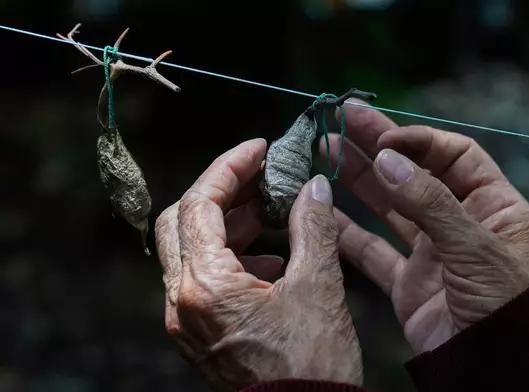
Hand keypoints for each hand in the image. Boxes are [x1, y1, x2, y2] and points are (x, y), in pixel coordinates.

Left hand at [155, 139, 361, 390]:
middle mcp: (182, 303)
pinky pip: (201, 280)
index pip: (198, 203)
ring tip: (268, 211)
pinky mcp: (200, 334)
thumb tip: (314, 186)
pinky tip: (268, 259)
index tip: (259, 149)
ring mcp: (186, 321)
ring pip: (189, 250)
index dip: (229, 167)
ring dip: (225, 223)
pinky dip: (229, 256)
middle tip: (259, 178)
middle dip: (220, 192)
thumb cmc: (311, 367)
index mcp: (205, 287)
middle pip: (180, 222)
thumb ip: (313, 227)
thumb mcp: (319, 288)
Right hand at [321, 101, 528, 352]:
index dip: (417, 140)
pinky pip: (372, 250)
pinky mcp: (408, 280)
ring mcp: (431, 251)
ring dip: (358, 178)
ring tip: (326, 148)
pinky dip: (347, 232)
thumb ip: (430, 203)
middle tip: (342, 117)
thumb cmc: (505, 306)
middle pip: (414, 171)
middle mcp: (459, 221)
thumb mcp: (474, 247)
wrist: (497, 368)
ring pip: (389, 206)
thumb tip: (387, 158)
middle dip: (378, 144)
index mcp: (493, 205)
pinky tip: (323, 211)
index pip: (452, 155)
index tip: (382, 136)